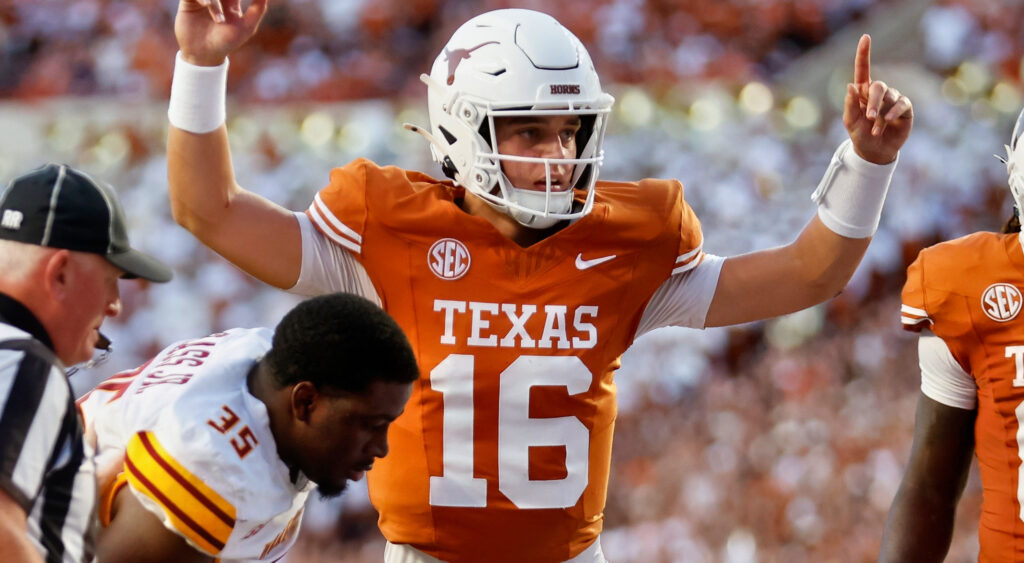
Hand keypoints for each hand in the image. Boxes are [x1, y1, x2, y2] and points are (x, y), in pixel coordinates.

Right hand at [175, 0, 268, 66]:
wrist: (204, 55)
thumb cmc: (227, 43)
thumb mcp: (246, 27)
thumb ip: (258, 9)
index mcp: (231, 2)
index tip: (237, 5)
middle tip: (226, 10)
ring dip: (215, 0)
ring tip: (216, 15)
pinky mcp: (188, 2)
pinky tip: (206, 5)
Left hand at [843, 34, 912, 163]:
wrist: (875, 152)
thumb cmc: (860, 135)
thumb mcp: (850, 121)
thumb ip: (850, 104)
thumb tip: (851, 85)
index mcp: (863, 92)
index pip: (864, 70)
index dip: (864, 54)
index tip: (866, 37)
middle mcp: (879, 93)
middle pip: (878, 86)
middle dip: (873, 101)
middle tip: (869, 117)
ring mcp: (893, 99)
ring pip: (889, 97)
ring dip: (881, 114)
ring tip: (875, 129)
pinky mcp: (905, 108)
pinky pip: (902, 104)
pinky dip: (893, 113)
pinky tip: (888, 121)